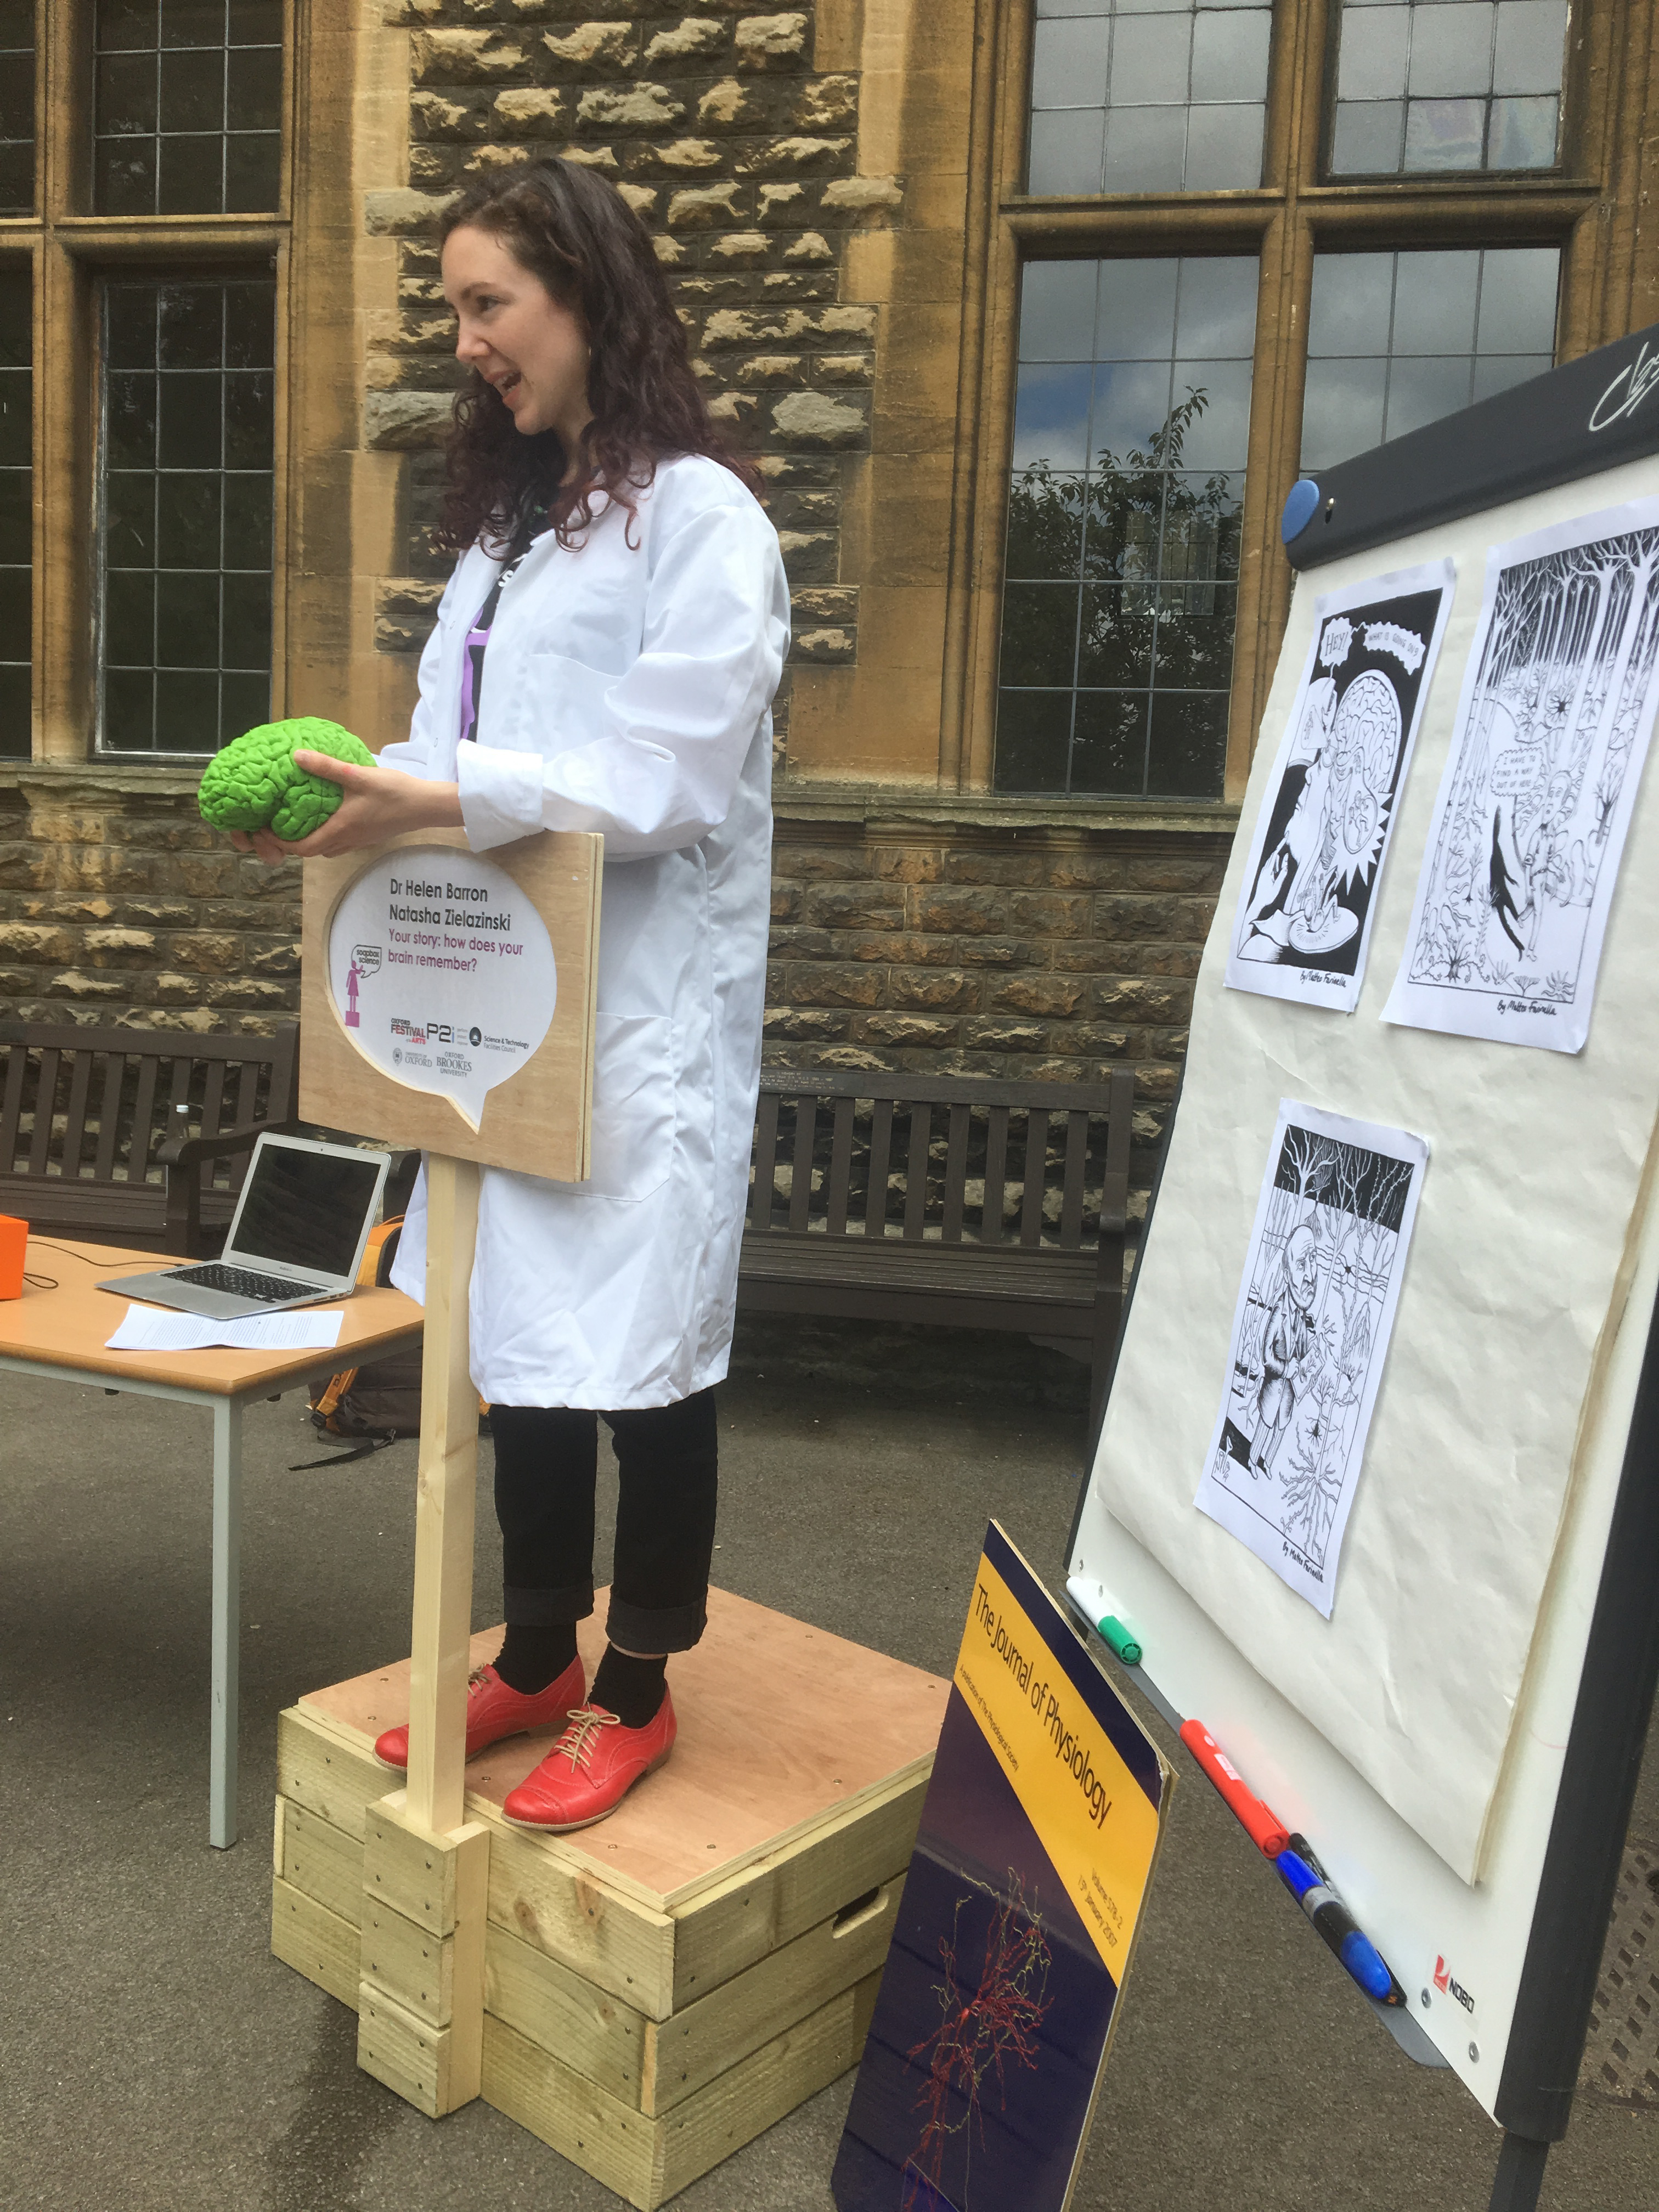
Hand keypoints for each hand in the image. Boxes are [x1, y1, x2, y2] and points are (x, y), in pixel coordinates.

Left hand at [227, 752, 464, 863]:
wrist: (427, 806)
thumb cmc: (395, 792)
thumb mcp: (358, 775)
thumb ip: (327, 767)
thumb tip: (295, 756)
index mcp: (340, 829)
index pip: (301, 848)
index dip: (278, 843)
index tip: (264, 830)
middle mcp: (346, 840)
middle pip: (310, 852)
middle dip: (289, 843)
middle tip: (275, 825)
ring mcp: (358, 841)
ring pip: (325, 849)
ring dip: (308, 840)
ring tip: (296, 822)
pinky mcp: (367, 837)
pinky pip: (339, 843)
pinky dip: (325, 835)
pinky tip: (326, 818)